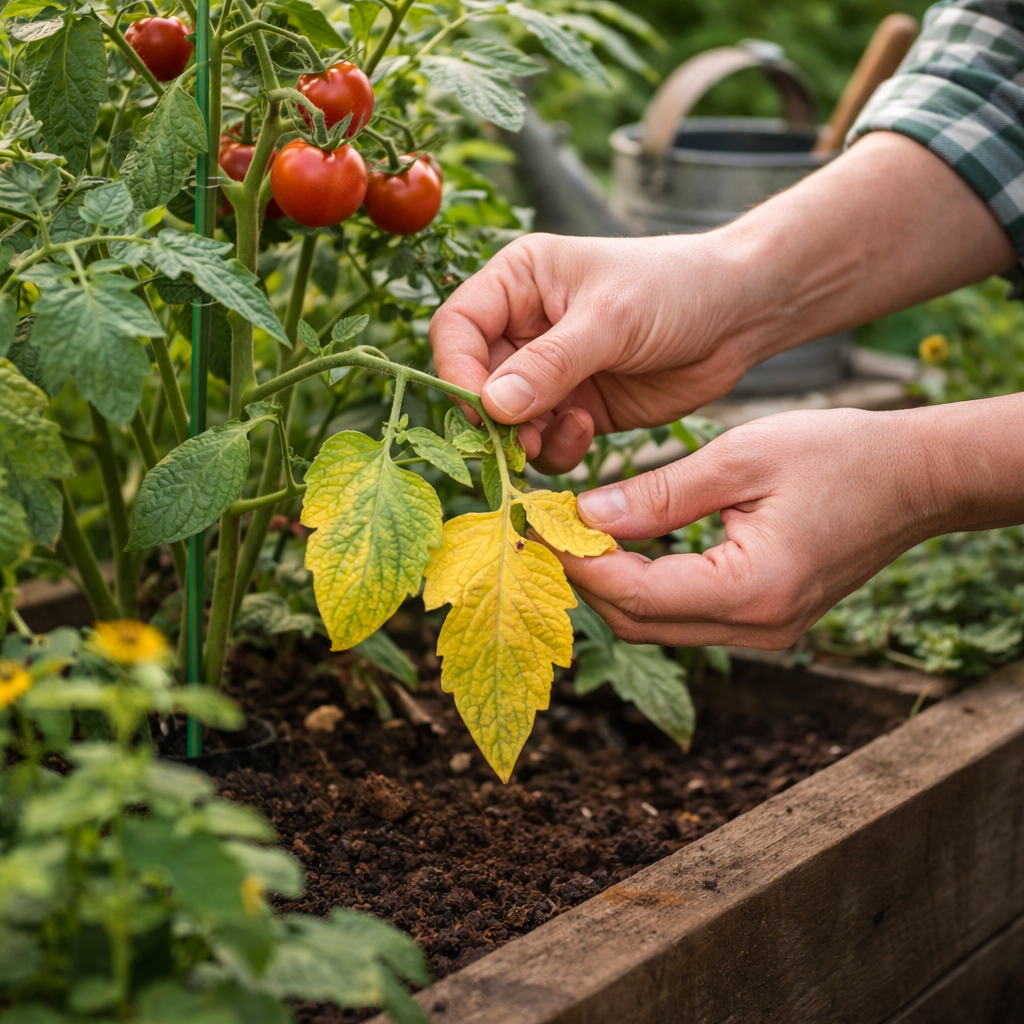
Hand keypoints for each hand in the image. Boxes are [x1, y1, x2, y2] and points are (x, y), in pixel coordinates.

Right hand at [430, 232, 753, 473]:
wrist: (739, 316)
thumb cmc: (676, 288)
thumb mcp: (611, 318)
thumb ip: (551, 363)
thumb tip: (492, 406)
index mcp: (517, 281)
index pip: (456, 329)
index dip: (458, 372)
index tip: (484, 412)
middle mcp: (524, 326)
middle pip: (474, 382)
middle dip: (492, 418)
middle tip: (518, 443)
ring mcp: (550, 372)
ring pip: (506, 421)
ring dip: (524, 439)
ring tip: (559, 435)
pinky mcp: (577, 408)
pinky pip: (545, 442)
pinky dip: (556, 448)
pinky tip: (587, 429)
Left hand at [555, 407, 958, 648]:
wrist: (917, 478)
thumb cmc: (840, 455)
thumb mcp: (739, 459)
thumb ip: (658, 495)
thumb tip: (585, 518)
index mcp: (751, 589)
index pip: (633, 594)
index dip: (576, 563)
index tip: (537, 527)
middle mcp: (757, 628)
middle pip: (638, 623)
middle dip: (586, 580)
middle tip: (548, 532)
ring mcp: (765, 633)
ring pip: (658, 626)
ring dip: (613, 586)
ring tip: (577, 535)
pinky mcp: (766, 622)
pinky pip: (686, 617)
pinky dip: (648, 587)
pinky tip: (626, 548)